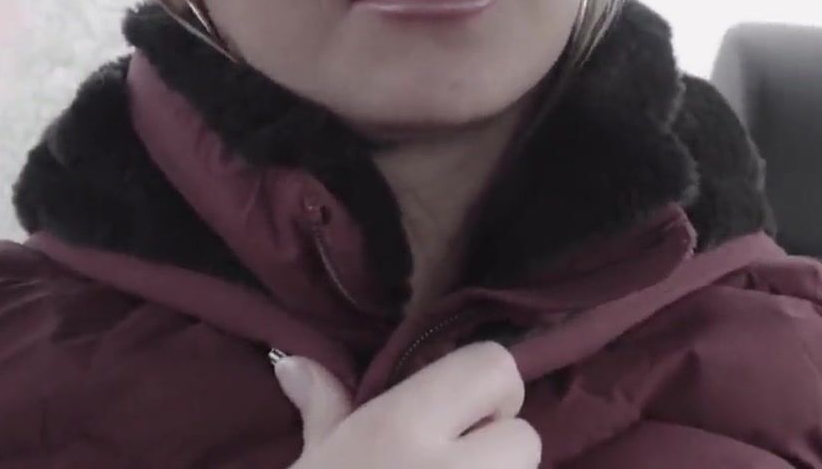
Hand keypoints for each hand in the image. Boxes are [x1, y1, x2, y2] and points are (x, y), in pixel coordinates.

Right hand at [276, 341, 540, 467]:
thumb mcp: (314, 463)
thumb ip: (325, 408)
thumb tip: (295, 364)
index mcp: (402, 426)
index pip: (493, 364)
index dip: (488, 386)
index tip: (461, 414)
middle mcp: (454, 468)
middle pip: (526, 437)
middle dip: (501, 448)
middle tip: (458, 461)